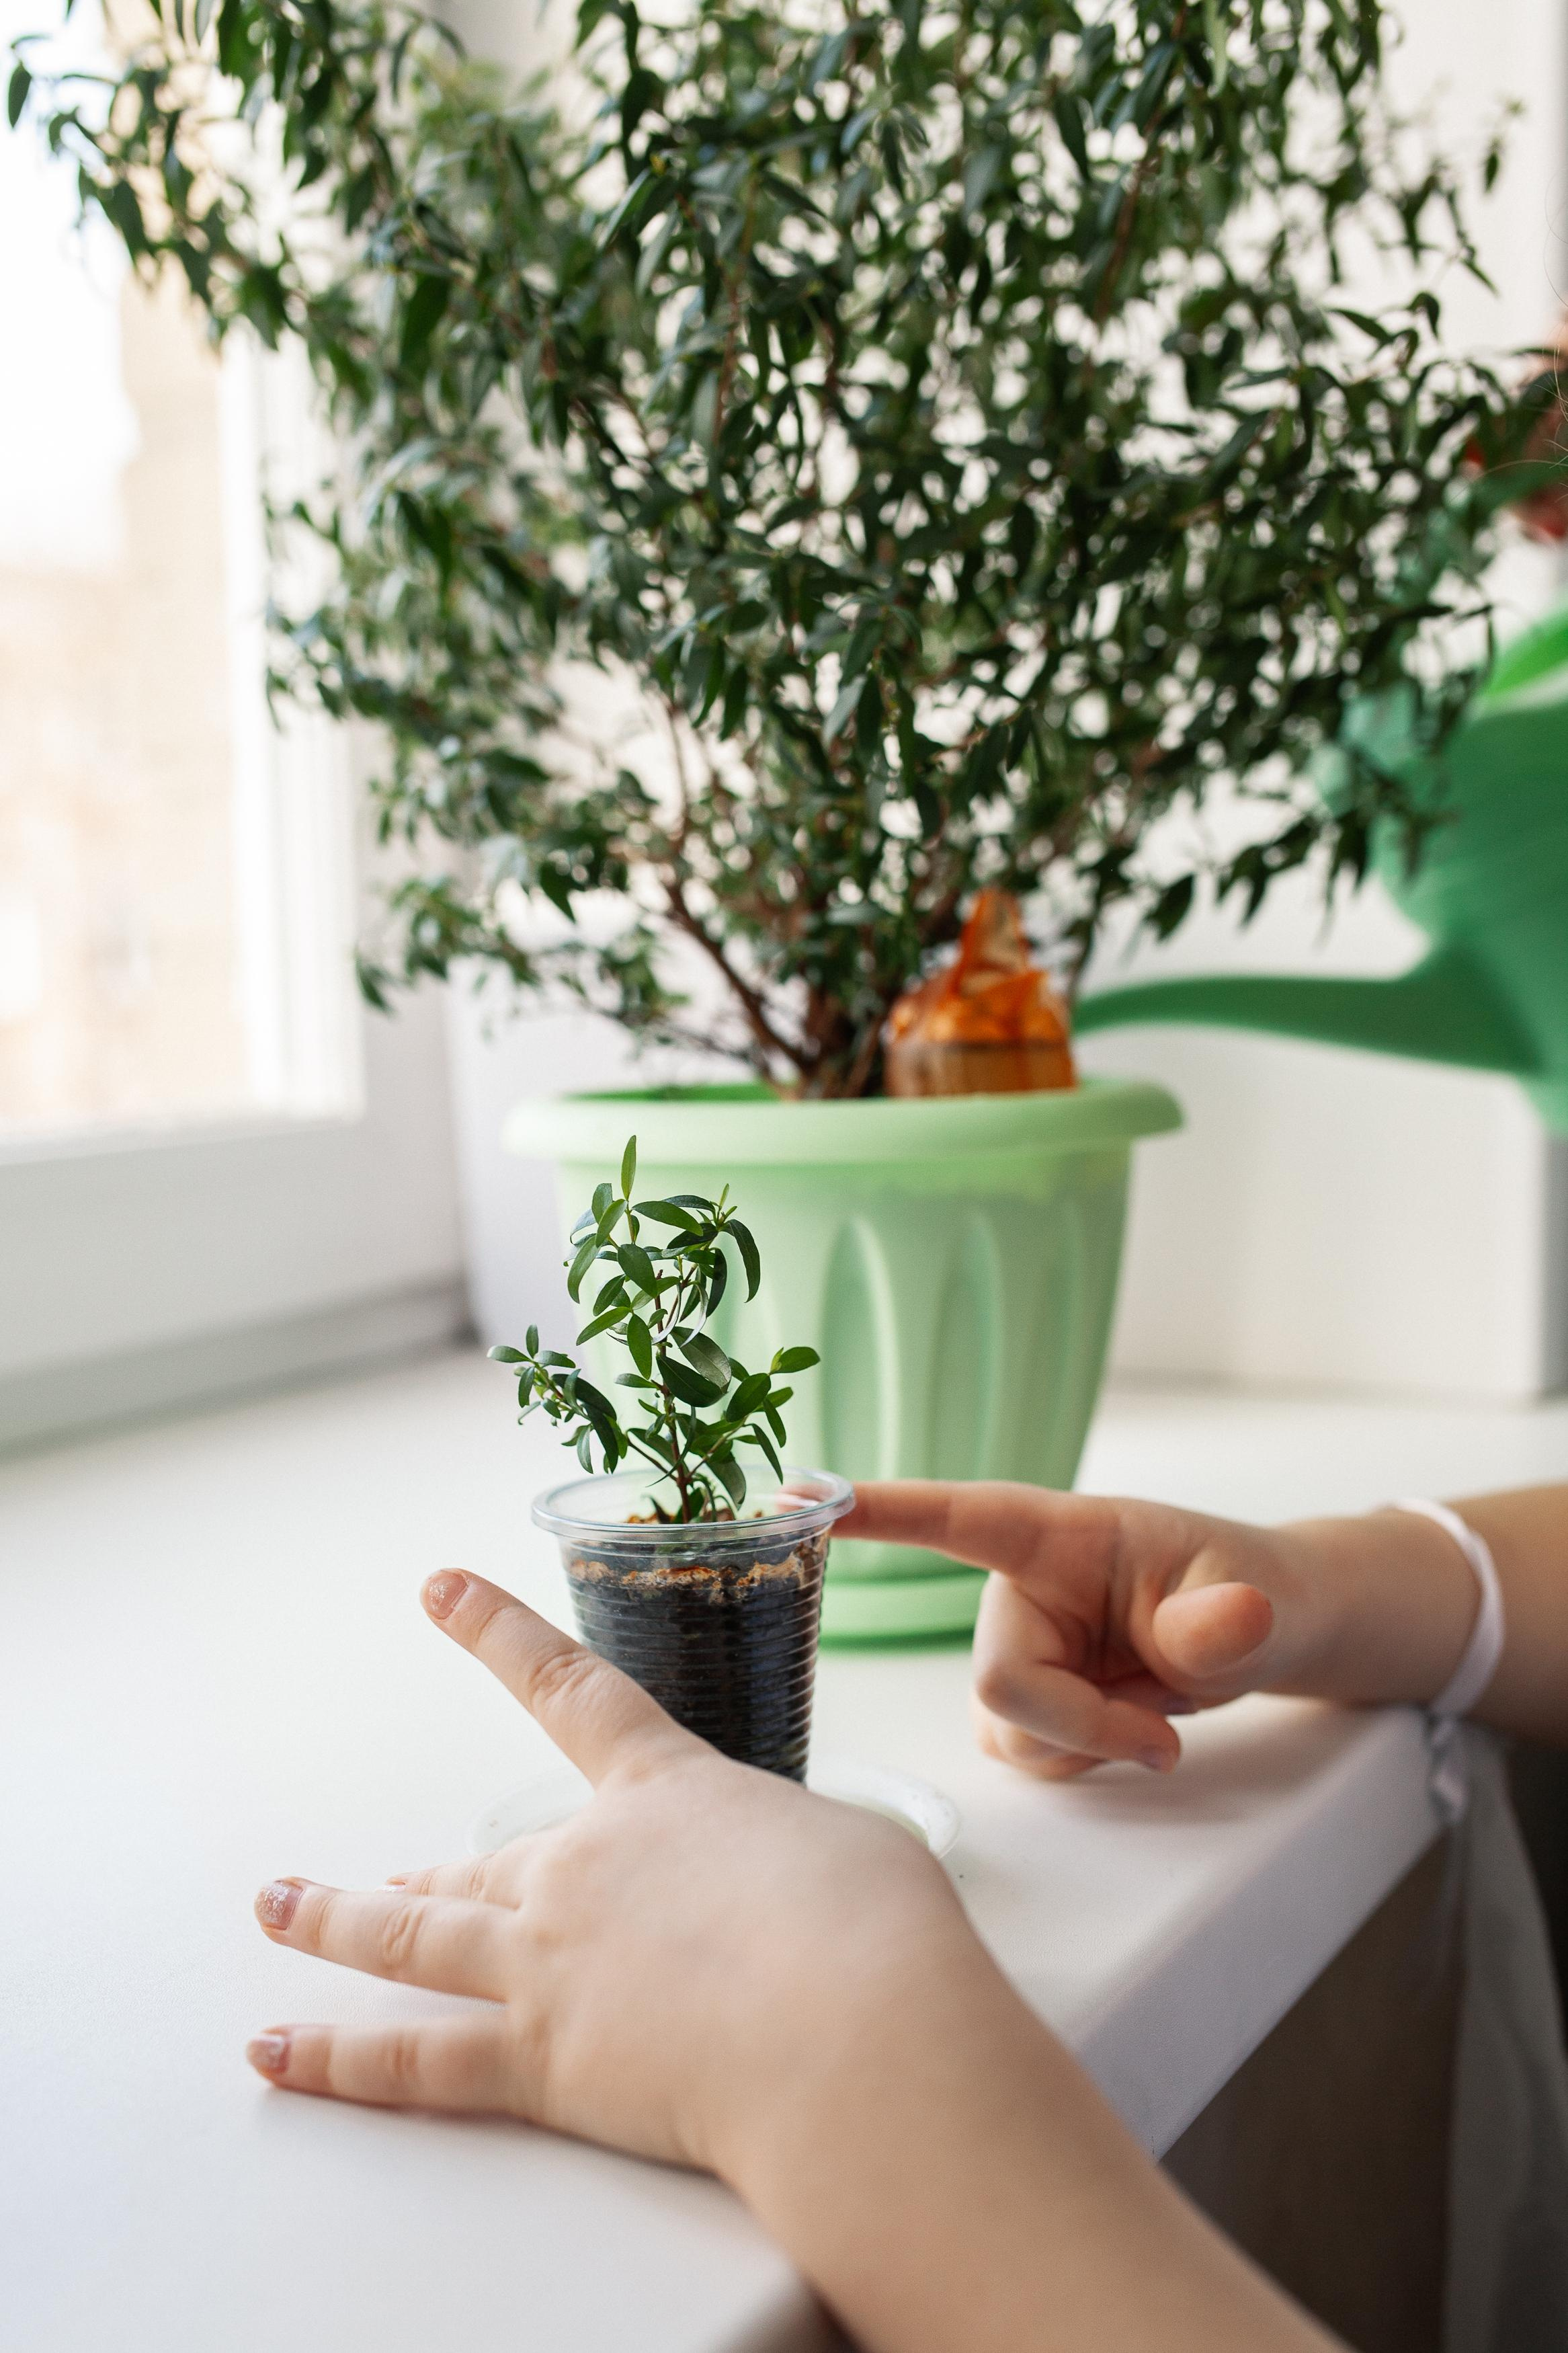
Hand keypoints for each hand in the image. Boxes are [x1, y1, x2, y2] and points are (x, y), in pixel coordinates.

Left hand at [248, 1569, 981, 2182]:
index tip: (439, 1588)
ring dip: (331, 1922)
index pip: (568, 1689)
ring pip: (409, 1939)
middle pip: (482, 1861)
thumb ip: (786, 1856)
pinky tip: (272, 2052)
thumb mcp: (847, 1850)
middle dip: (426, 1867)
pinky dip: (333, 2058)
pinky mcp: (540, 2064)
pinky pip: (412, 2062)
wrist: (855, 2033)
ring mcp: (547, 1964)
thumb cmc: (875, 1932)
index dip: (497, 1632)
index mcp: (663, 1792)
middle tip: (374, 1875)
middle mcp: (581, 1868)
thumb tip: (787, 1888)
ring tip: (274, 1908)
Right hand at [842, 1482, 1297, 1779]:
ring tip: (1152, 1712)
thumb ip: (1228, 1621)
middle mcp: (1019, 1588)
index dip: (878, 1510)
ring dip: (1084, 1745)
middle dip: (1083, 1726)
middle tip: (1165, 1735)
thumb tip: (1230, 1619)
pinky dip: (1079, 1760)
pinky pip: (1021, 1754)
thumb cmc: (1249, 1592)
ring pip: (1005, 1728)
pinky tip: (1124, 1729)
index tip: (798, 1493)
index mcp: (1060, 1536)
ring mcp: (1013, 1646)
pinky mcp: (1019, 1699)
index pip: (956, 1517)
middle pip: (999, 1680)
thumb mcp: (1257, 1602)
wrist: (1259, 1634)